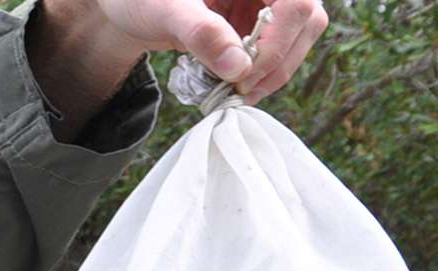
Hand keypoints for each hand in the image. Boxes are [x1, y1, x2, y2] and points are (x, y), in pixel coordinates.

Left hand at [89, 0, 330, 102]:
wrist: (129, 7)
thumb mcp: (164, 10)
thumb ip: (201, 33)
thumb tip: (239, 67)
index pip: (297, 3)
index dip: (278, 42)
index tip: (244, 74)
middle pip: (307, 20)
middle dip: (277, 62)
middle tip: (241, 92)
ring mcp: (267, 2)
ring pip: (298, 38)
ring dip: (272, 72)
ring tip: (236, 94)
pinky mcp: (259, 23)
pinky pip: (277, 50)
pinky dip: (260, 74)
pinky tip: (235, 88)